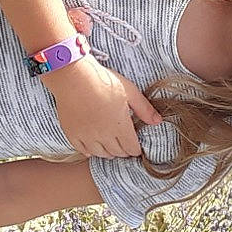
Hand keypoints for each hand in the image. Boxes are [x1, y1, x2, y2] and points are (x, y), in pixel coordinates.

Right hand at [44, 57, 164, 157]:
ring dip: (108, 152)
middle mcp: (104, 136)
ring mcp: (87, 136)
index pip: (132, 148)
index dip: (136, 149)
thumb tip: (158, 122)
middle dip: (124, 151)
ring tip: (111, 145)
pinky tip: (93, 146)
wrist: (74, 76)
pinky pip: (83, 151)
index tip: (136, 146)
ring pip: (101, 154)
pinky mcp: (73, 134)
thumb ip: (144, 109)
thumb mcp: (129, 91)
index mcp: (120, 126)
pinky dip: (90, 151)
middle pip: (117, 153)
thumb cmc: (104, 81)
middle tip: (125, 145)